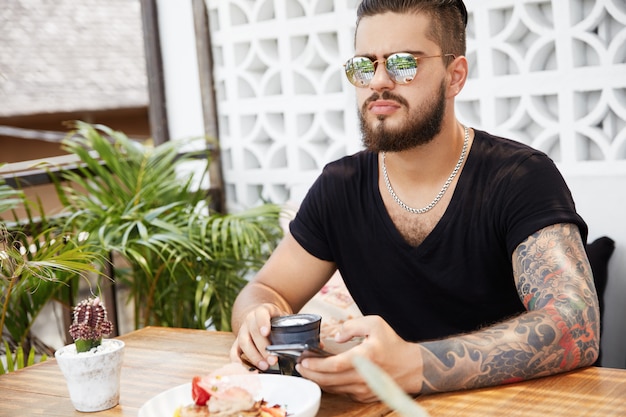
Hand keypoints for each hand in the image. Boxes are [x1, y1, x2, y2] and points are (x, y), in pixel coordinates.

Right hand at [229, 303, 285, 370]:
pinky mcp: (237, 342)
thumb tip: (302, 338)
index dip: (263, 322)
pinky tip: (246, 369)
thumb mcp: (283, 317)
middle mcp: (250, 319)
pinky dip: (237, 361)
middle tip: (273, 360)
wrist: (261, 315)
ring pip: (244, 343)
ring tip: (265, 366)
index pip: (261, 313)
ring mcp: (242, 330)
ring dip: (254, 356)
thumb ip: (289, 324)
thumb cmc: (275, 319)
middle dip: (263, 348)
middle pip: (253, 332)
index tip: (266, 332)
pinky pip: (233, 351)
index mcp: (262, 310)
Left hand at [295, 315, 423, 401]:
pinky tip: (322, 375)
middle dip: (310, 374)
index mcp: (365, 357)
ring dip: (317, 380)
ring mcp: (362, 389)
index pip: (335, 365)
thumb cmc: (391, 344)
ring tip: (307, 369)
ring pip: (332, 388)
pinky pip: (340, 391)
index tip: (304, 360)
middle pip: (328, 380)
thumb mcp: (375, 324)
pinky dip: (328, 384)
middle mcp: (363, 376)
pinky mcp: (362, 396)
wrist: (410, 367)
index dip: (316, 364)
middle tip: (299, 366)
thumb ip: (352, 326)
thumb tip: (335, 335)